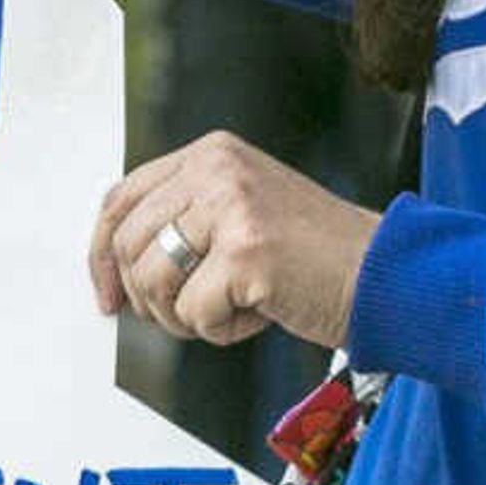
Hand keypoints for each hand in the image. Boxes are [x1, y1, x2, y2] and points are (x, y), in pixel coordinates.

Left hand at [89, 132, 377, 349]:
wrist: (383, 274)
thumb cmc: (313, 255)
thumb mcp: (240, 212)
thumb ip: (184, 220)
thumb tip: (116, 270)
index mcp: (209, 153)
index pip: (121, 198)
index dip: (102, 254)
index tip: (106, 295)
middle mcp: (215, 169)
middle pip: (128, 242)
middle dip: (145, 297)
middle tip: (182, 317)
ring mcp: (230, 207)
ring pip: (153, 281)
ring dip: (183, 317)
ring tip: (228, 310)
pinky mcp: (246, 252)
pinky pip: (194, 314)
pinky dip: (221, 331)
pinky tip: (259, 313)